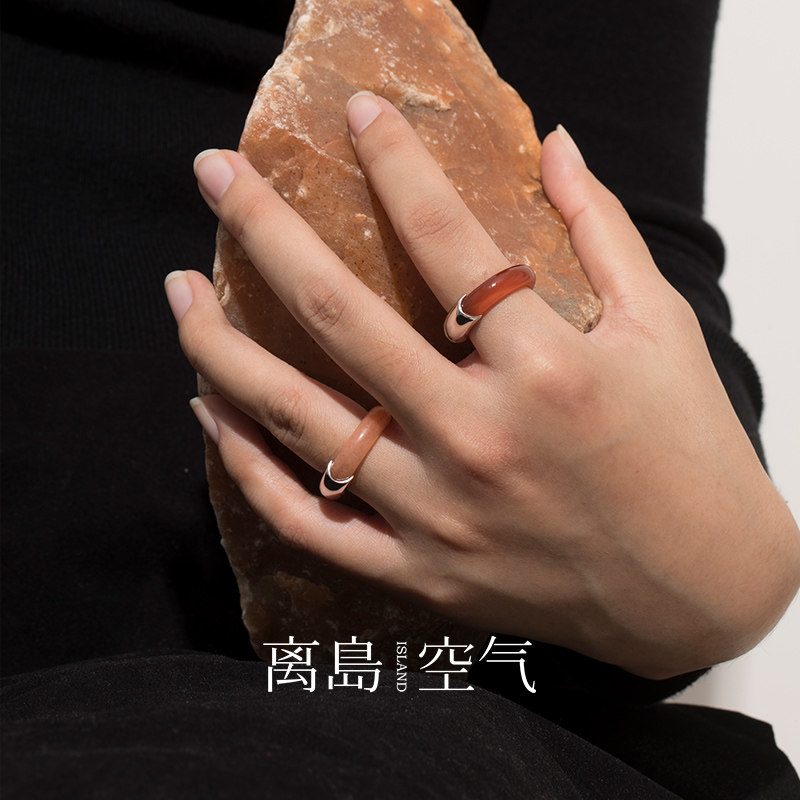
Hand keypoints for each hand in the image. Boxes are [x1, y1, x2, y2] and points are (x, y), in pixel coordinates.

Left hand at [165, 93, 799, 678]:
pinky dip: (248, 469)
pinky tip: (210, 413)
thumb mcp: (664, 330)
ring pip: (297, 424)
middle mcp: (480, 440)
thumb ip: (604, 231)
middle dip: (265, 230)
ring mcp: (439, 516)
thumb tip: (554, 142)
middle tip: (214, 175)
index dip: (398, 163)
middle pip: (341, 317)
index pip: (447, 240)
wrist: (698, 593)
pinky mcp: (422, 573)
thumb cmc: (690, 455)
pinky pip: (310, 522)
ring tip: (180, 296)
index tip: (360, 114)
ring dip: (223, 351)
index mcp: (547, 370)